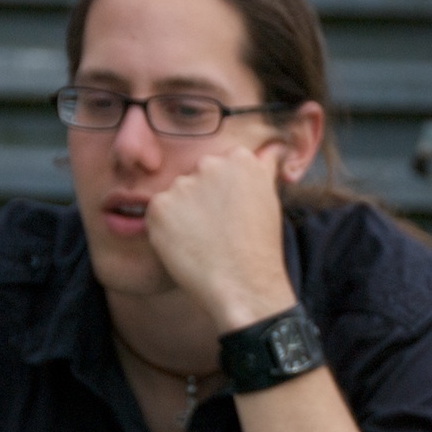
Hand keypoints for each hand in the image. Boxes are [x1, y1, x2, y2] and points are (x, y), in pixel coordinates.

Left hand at [146, 145, 297, 331]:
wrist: (244, 284)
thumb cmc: (261, 248)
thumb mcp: (270, 198)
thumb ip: (263, 168)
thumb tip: (273, 147)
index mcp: (240, 158)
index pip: (222, 165)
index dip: (224, 192)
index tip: (231, 213)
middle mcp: (210, 164)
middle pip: (197, 176)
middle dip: (202, 198)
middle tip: (217, 230)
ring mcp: (183, 184)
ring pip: (177, 195)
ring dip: (183, 214)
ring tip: (203, 241)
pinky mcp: (159, 206)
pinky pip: (158, 213)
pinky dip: (167, 229)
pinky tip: (188, 246)